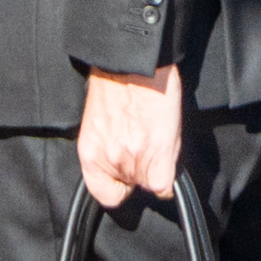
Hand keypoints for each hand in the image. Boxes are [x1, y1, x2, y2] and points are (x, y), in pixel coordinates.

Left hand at [76, 63, 183, 208]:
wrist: (131, 64)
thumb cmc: (113, 86)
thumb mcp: (100, 125)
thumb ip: (108, 151)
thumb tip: (121, 169)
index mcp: (91, 153)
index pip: (106, 195)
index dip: (120, 188)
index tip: (127, 181)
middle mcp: (110, 160)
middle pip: (132, 186)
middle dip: (140, 172)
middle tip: (143, 146)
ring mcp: (134, 157)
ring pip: (150, 183)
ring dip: (155, 167)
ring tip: (153, 139)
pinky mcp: (157, 152)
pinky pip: (166, 185)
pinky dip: (169, 175)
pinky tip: (165, 151)